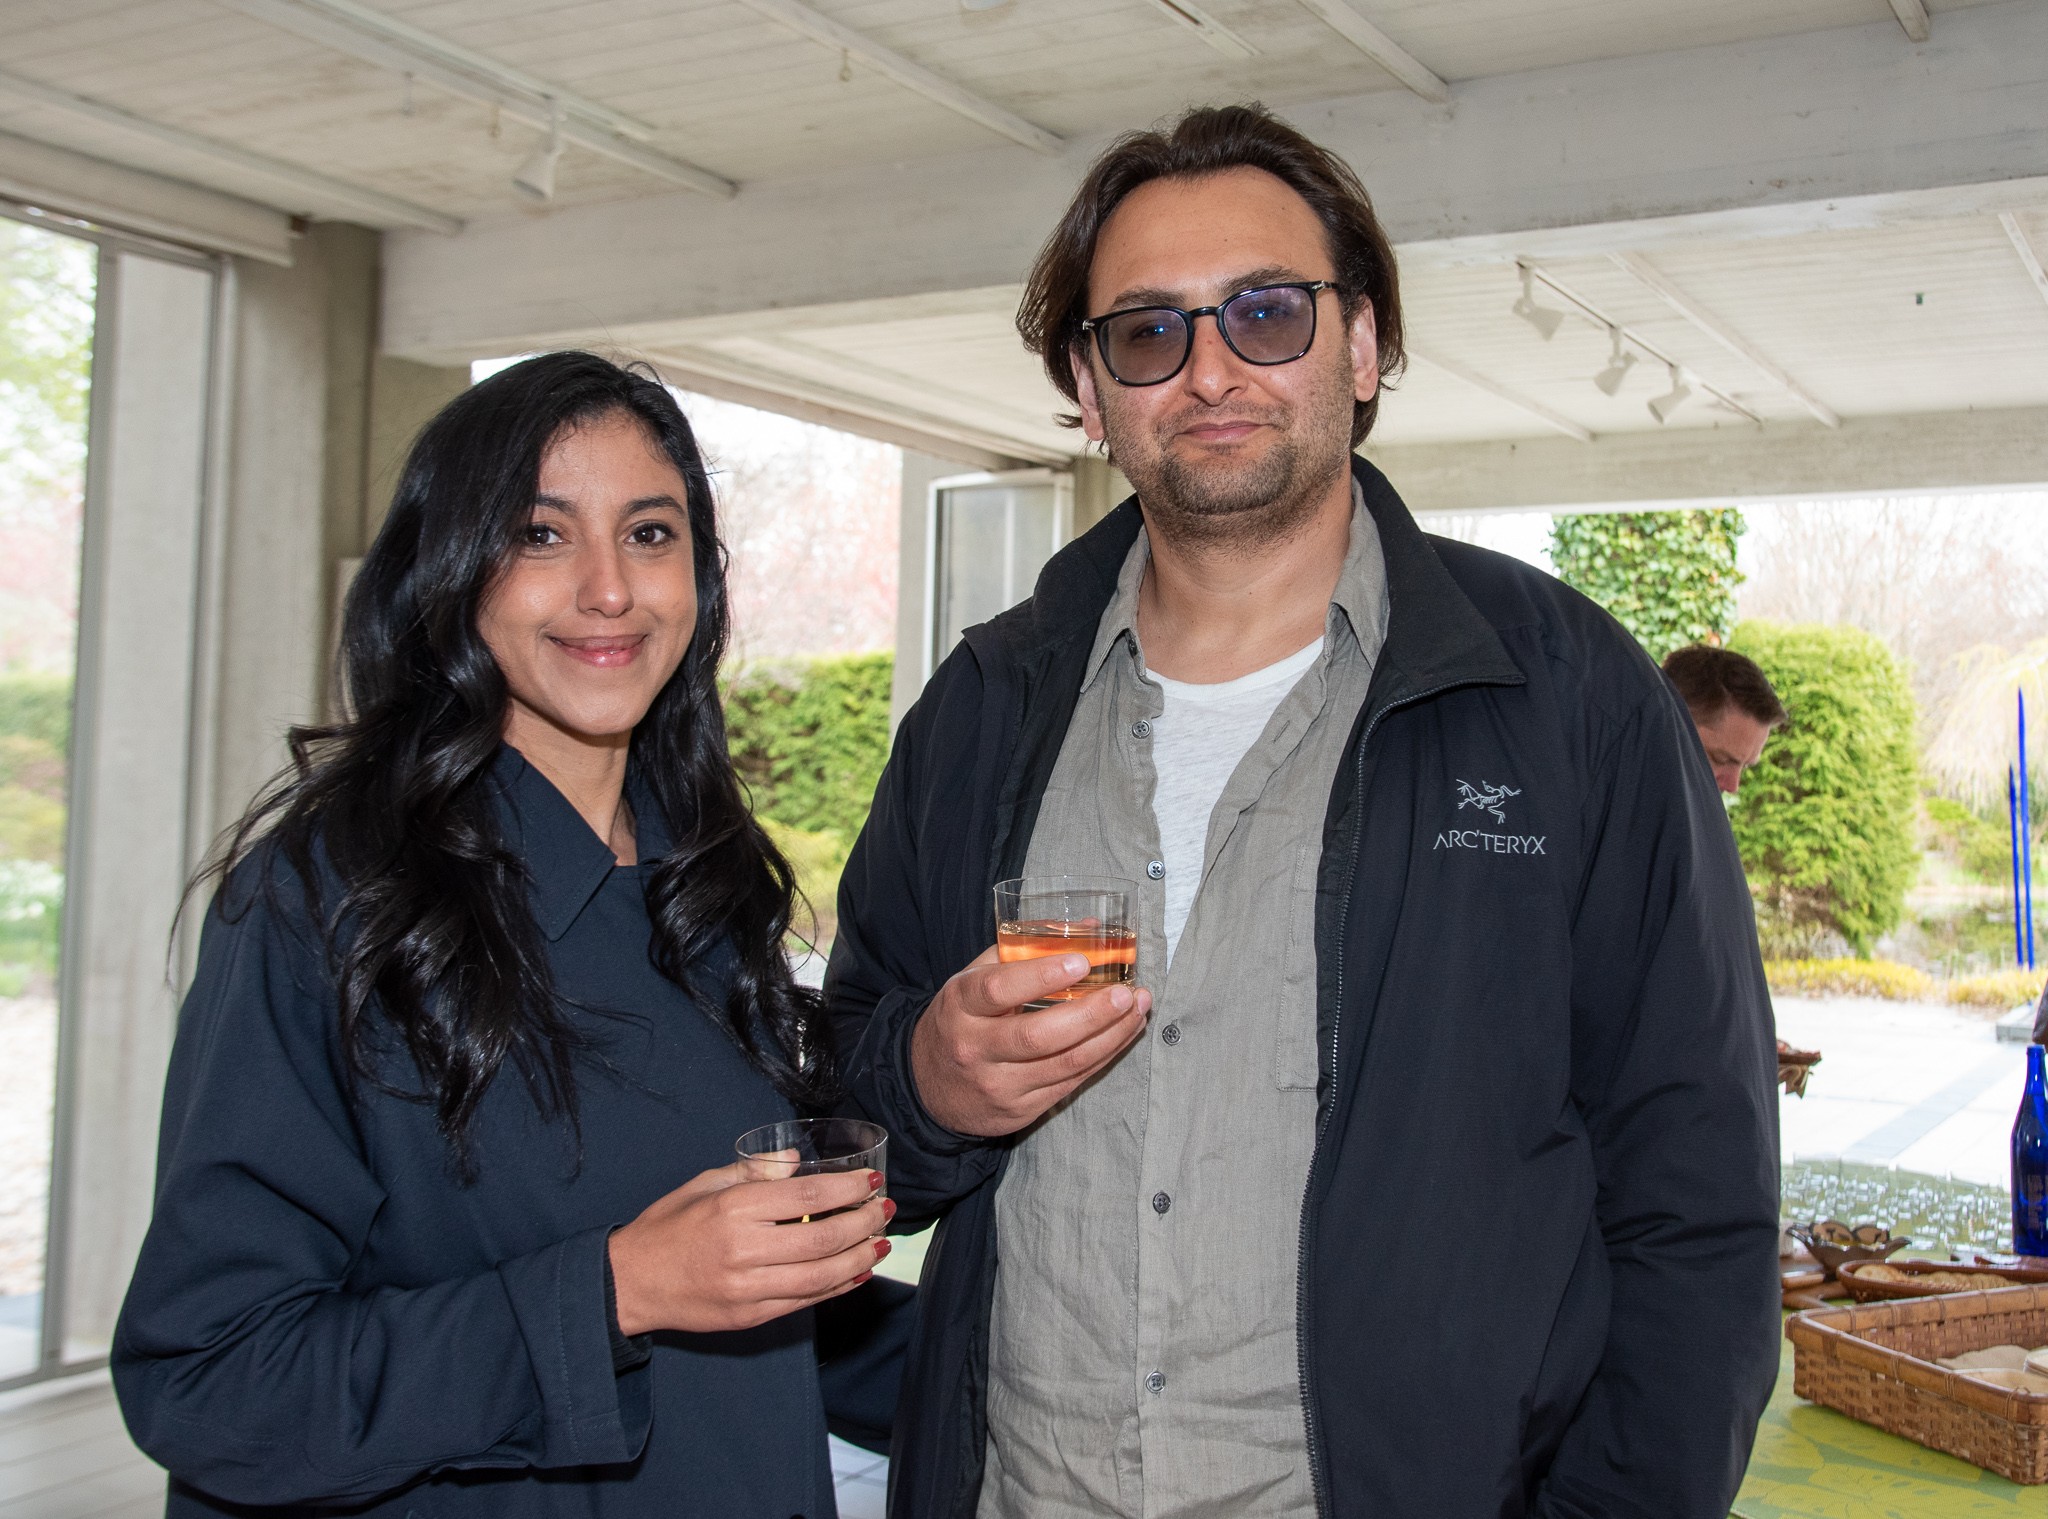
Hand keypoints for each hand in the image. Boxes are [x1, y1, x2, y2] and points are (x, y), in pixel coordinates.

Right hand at [607, 1163, 891, 1335]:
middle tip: (885, 1209)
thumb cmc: (669, 1225)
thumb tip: (795, 1159)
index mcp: (733, 1209)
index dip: (848, 1188)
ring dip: (860, 1258)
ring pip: (821, 1276)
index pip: (808, 1196)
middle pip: (823, 1238)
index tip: (871, 1180)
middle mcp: (744, 1250)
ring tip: (880, 1241)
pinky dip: (838, 1287)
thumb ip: (752, 1170)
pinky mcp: (750, 1316)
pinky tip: (857, 1272)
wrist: (631, 1283)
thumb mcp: (704, 1183)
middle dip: (864, 1223)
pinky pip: (805, 1302)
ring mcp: (748, 1289)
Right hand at [910, 946, 1150, 1137]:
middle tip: (1126, 994)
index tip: (1081, 961)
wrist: (928, 1086)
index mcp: (961, 1005)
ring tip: (1137, 1010)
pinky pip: (1070, 1083)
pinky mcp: (1019, 1110)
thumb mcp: (973, 979)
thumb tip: (1086, 927)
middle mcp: (975, 1048)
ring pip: (1064, 1063)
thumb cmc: (961, 1019)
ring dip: (1110, 1037)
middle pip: (1038, 1035)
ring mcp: (998, 1084)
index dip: (1042, 975)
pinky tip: (1123, 1035)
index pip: (999, 989)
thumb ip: (1022, 950)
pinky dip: (1103, 1057)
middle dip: (1091, 1015)